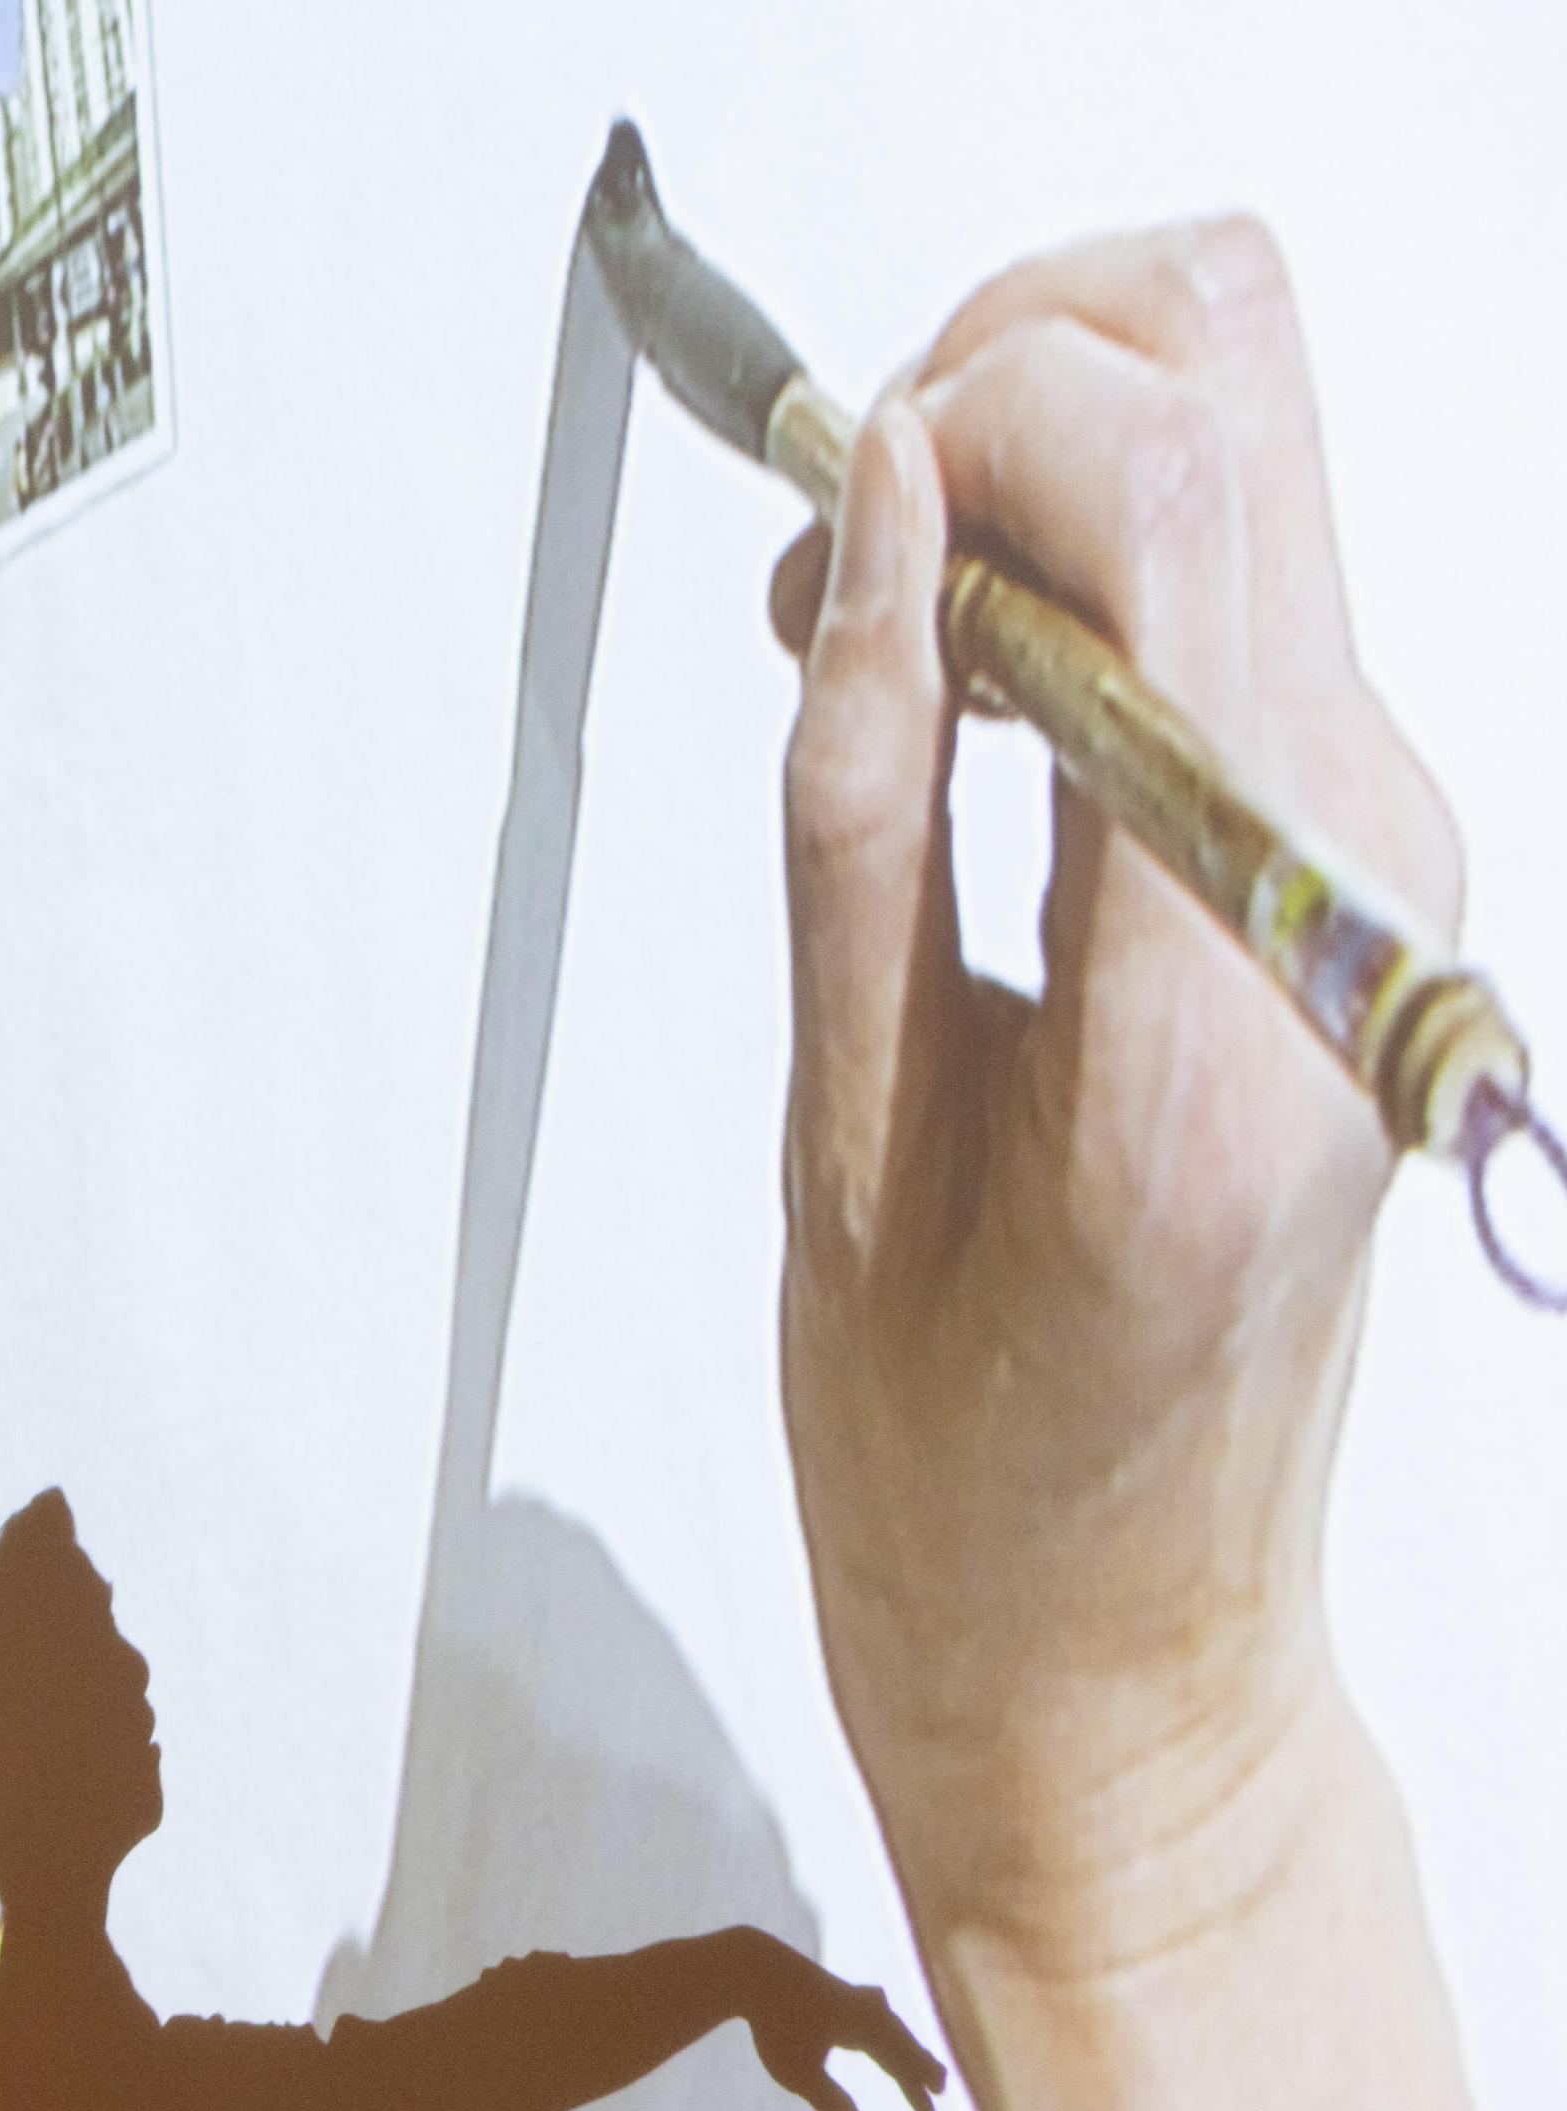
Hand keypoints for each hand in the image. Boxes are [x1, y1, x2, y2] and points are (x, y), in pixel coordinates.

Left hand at [728, 1931, 948, 2110]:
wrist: (748, 1965)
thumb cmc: (772, 2022)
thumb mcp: (796, 2071)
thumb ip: (830, 2103)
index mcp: (871, 2029)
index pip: (906, 2074)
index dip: (922, 2107)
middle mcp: (869, 2010)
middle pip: (903, 2046)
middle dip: (921, 2070)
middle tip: (940, 2087)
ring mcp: (851, 1996)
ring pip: (889, 2025)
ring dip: (906, 2045)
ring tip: (921, 2060)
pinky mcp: (831, 1989)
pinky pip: (869, 2010)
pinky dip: (882, 2023)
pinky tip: (877, 2005)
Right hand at [763, 219, 1454, 1968]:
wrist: (1128, 1657)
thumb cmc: (968, 1471)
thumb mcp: (846, 1140)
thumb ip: (865, 797)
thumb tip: (871, 511)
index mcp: (1220, 968)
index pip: (1169, 495)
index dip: (960, 411)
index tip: (806, 499)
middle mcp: (1358, 874)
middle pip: (1245, 393)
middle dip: (1006, 378)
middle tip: (827, 541)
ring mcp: (1381, 859)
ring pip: (1245, 463)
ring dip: (1027, 476)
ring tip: (850, 644)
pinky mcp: (1354, 869)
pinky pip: (1232, 602)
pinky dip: (1073, 572)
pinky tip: (943, 695)